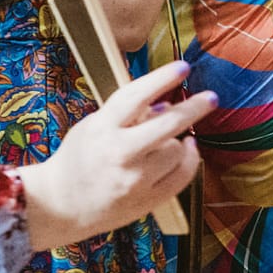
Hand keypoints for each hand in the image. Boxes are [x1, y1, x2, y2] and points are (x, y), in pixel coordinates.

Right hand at [18, 59, 214, 249]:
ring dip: (177, 140)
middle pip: (167, 125)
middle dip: (193, 109)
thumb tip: (166, 105)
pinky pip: (183, 176)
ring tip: (168, 139)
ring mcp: (135, 180)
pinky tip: (186, 149)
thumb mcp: (92, 127)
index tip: (183, 67)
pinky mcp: (148, 201)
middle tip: (211, 98)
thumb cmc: (77, 159)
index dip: (161, 79)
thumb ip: (127, 115)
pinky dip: (190, 160)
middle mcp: (119, 154)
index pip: (134, 97)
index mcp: (101, 129)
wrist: (61, 205)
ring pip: (176, 150)